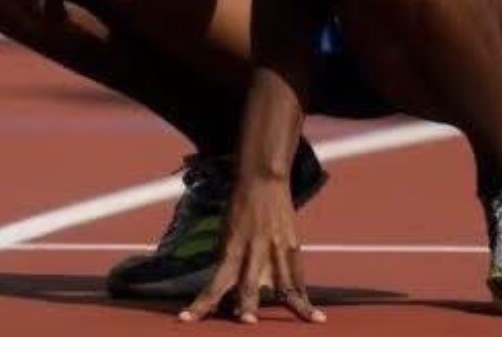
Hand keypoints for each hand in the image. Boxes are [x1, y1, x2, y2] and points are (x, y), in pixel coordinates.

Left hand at [179, 176, 324, 325]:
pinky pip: (298, 278)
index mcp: (231, 247)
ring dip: (293, 306)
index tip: (186, 318)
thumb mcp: (226, 233)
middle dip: (248, 303)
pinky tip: (314, 316)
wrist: (262, 180)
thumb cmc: (239, 208)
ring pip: (283, 284)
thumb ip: (227, 260)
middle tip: (247, 320)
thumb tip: (223, 288)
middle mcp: (253, 251)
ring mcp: (275, 249)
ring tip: (308, 320)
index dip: (203, 303)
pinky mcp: (292, 246)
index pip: (214, 282)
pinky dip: (305, 299)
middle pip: (249, 284)